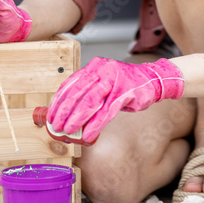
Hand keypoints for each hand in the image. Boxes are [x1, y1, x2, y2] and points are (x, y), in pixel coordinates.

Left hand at [47, 57, 184, 143]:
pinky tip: (88, 135)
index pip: (70, 84)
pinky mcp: (124, 94)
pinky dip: (95, 125)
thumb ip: (88, 92)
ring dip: (77, 119)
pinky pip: (106, 112)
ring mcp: (114, 82)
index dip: (58, 101)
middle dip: (64, 112)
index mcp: (94, 67)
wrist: (152, 80)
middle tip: (57, 126)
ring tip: (68, 132)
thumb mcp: (104, 82)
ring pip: (90, 102)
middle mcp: (102, 71)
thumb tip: (67, 112)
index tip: (51, 116)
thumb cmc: (125, 84)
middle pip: (77, 93)